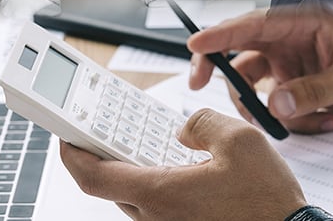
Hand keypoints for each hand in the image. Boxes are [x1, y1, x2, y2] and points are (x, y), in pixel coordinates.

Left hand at [59, 108, 306, 220]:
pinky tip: (175, 164)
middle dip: (103, 153)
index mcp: (160, 193)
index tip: (64, 136)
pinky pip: (155, 205)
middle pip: (110, 184)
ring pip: (134, 195)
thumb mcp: (239, 139)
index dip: (71, 154)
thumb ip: (200, 122)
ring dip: (131, 167)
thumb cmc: (268, 203)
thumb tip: (185, 130)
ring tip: (142, 138)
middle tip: (103, 127)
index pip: (92, 177)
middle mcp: (156, 217)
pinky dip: (154, 182)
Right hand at [186, 6, 332, 133]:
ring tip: (302, 123)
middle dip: (214, 65)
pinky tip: (323, 122)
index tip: (195, 44)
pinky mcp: (287, 81)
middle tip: (196, 83)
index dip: (220, 33)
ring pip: (248, 82)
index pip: (252, 24)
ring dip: (262, 108)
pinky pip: (270, 103)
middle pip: (235, 48)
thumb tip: (276, 104)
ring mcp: (283, 61)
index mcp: (300, 22)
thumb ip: (316, 90)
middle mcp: (284, 39)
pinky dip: (286, 119)